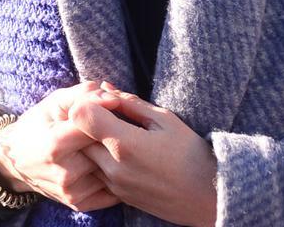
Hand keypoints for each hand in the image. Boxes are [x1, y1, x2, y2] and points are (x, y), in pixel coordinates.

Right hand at [0, 82, 122, 211]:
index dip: (107, 114)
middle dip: (114, 134)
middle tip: (111, 125)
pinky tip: (107, 161)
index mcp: (56, 144)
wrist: (17, 159)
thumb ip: (84, 94)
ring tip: (106, 142)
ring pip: (111, 168)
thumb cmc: (39, 123)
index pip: (97, 126)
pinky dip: (112, 173)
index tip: (108, 108)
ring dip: (115, 155)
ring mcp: (72, 192)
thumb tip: (114, 99)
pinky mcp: (79, 204)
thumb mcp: (56, 101)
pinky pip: (109, 187)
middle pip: (107, 149)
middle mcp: (64, 173)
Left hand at [69, 84, 216, 226]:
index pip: (81, 114)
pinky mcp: (117, 196)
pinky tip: (117, 149)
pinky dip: (98, 158)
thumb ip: (130, 103)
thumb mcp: (163, 119)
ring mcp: (113, 184)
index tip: (105, 99)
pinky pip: (94, 172)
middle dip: (86, 119)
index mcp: (124, 144)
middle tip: (105, 110)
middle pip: (76, 135)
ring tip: (111, 129)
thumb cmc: (189, 152)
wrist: (206, 196)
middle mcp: (112, 167)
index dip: (88, 101)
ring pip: (83, 156)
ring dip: (90, 140)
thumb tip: (105, 88)